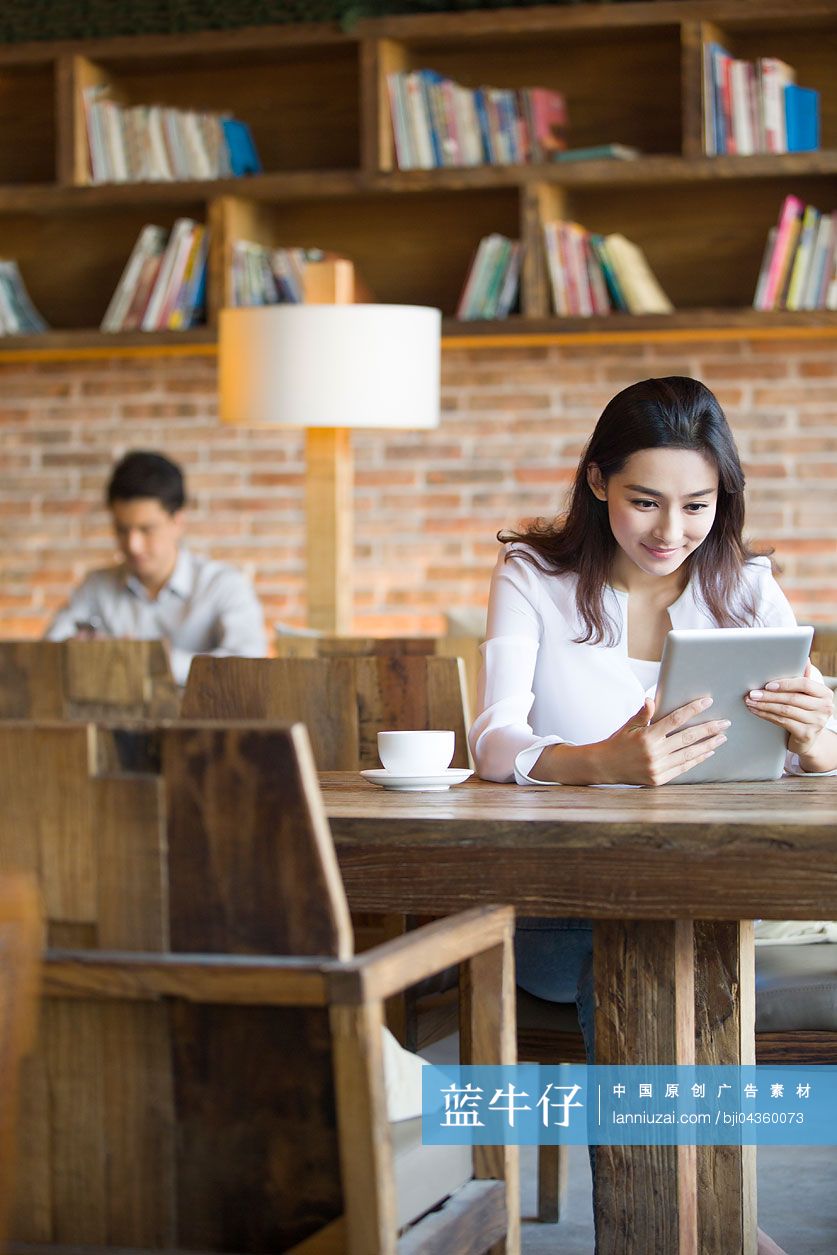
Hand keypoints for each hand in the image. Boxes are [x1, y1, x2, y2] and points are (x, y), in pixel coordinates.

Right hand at [597, 695, 729, 786]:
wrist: (604, 767)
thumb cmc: (618, 742)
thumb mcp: (628, 726)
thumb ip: (642, 714)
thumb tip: (650, 699)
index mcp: (647, 736)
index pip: (675, 719)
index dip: (693, 710)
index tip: (708, 701)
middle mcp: (654, 753)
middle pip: (688, 738)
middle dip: (709, 729)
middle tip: (725, 723)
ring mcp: (658, 768)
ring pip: (689, 754)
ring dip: (708, 745)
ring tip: (722, 737)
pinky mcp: (659, 779)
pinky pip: (683, 768)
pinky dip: (697, 760)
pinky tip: (708, 752)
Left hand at [744, 660, 833, 756]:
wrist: (808, 738)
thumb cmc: (804, 711)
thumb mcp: (806, 695)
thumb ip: (804, 678)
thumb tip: (804, 659)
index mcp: (825, 694)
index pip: (805, 684)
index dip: (785, 684)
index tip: (768, 685)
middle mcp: (825, 708)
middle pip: (792, 698)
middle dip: (769, 695)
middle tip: (752, 693)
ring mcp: (817, 722)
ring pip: (785, 710)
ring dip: (764, 705)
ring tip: (750, 701)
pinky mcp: (806, 734)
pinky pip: (782, 722)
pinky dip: (767, 715)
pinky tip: (756, 711)